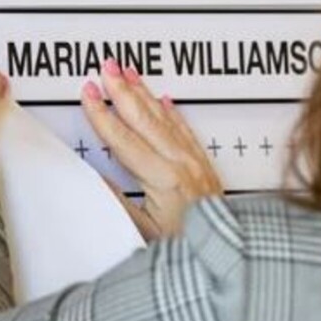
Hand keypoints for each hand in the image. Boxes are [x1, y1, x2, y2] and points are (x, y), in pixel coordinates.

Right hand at [81, 59, 222, 239]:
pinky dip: (172, 111)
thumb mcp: (146, 234)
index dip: (102, 115)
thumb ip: (120, 204)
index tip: (88, 93)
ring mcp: (194, 161)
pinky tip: (163, 99)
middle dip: (122, 90)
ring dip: (144, 92)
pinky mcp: (204, 164)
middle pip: (144, 119)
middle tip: (106, 67)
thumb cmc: (190, 249)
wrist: (232, 253)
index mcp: (163, 180)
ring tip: (128, 72)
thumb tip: (96, 178)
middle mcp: (180, 163)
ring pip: (164, 118)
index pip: (123, 140)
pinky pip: (185, 129)